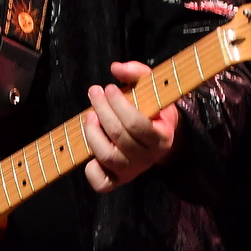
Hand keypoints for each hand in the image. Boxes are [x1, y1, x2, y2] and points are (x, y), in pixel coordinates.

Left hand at [83, 61, 179, 192]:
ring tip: (89, 116)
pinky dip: (91, 170)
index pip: (136, 124)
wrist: (159, 140)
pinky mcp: (117, 180)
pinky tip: (89, 152)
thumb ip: (137, 73)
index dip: (118, 104)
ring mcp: (132, 171)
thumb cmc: (153, 110)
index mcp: (161, 137)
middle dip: (102, 111)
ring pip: (108, 157)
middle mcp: (148, 158)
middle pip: (119, 137)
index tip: (108, 88)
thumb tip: (116, 68)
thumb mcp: (152, 88)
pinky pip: (101, 183)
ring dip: (93, 134)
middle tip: (94, 93)